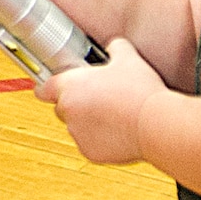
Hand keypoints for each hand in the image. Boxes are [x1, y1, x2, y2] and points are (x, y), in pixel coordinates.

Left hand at [37, 38, 164, 163]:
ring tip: (114, 114)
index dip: (47, 88)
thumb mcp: (128, 58)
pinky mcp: (91, 153)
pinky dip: (100, 139)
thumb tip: (114, 46)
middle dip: (76, 103)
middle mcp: (68, 112)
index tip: (49, 88)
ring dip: (88, 121)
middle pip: (63, 107)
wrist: (155, 124)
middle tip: (99, 98)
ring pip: (77, 127)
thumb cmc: (139, 91)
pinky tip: (119, 130)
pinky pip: (90, 144)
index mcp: (70, 87)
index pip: (44, 88)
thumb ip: (115, 48)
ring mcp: (78, 134)